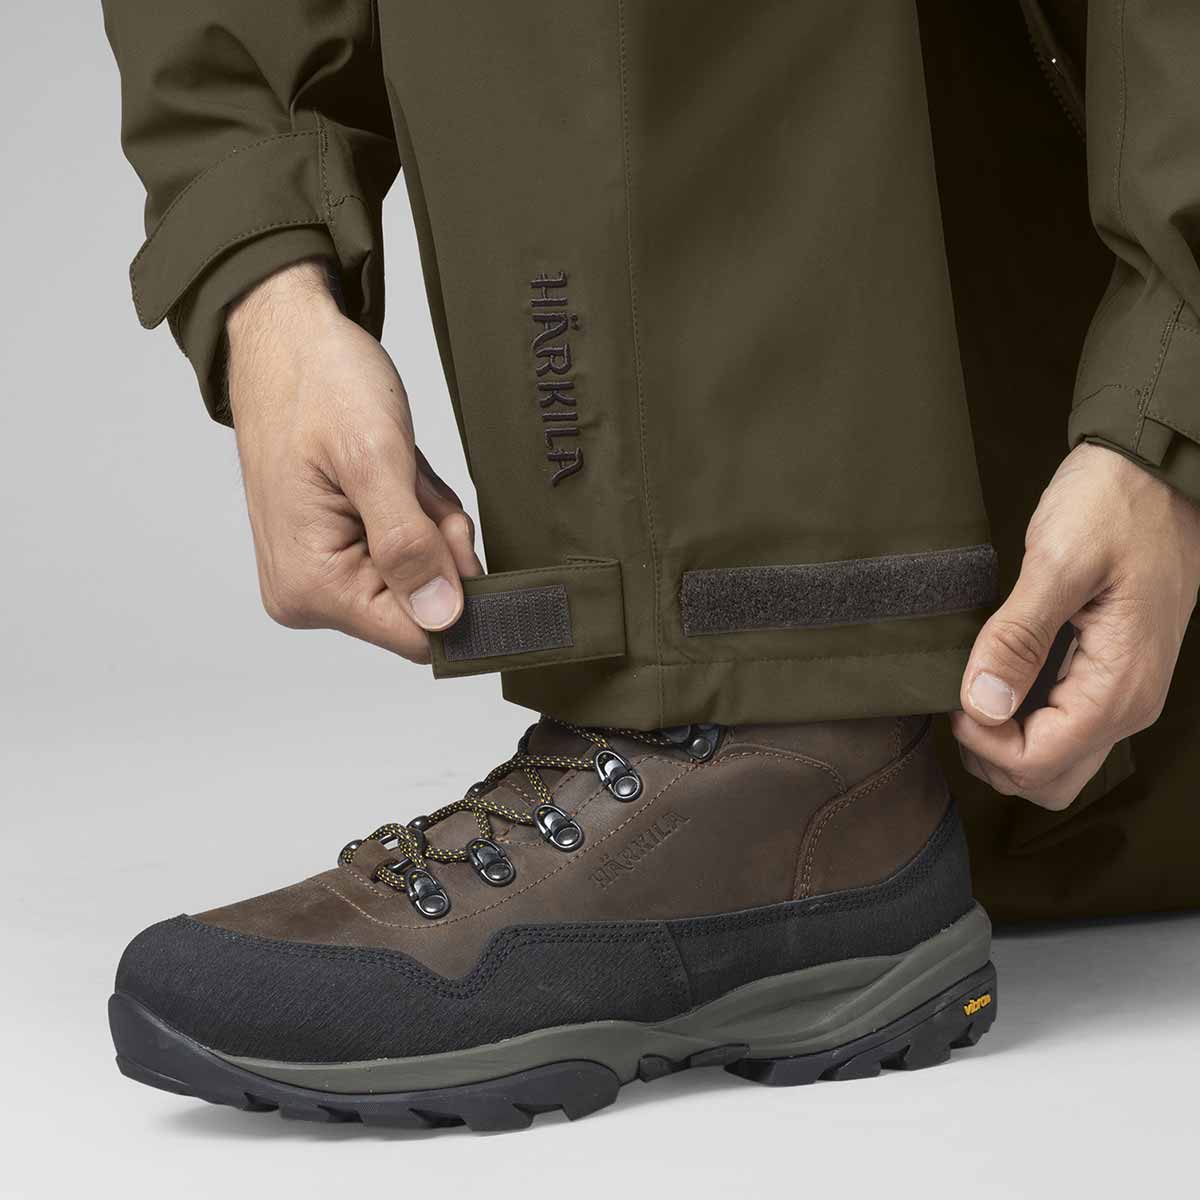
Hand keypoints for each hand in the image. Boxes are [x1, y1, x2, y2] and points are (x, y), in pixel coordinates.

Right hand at [226, 259, 480, 662]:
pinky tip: (397, 474)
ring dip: (429, 519)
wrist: (288, 338)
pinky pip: (406, 549)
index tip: (447, 526)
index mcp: (311, 585)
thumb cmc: (320, 383)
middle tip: (414, 482)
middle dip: (438, 541)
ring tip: (399, 470)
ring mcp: (319, 574)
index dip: (457, 589)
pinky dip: (418, 511)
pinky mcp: (334, 551)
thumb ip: (409, 545)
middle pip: (424, 602)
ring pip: (422, 573)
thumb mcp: (375, 459)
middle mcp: (308, 594)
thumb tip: (442, 618)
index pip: (417, 635)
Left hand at [952, 443, 1199, 809]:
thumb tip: (981, 703)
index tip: (956, 698)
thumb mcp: (1058, 562)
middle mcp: (1128, 704)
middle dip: (994, 758)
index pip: (1040, 763)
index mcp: (1119, 686)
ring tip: (976, 691)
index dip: (983, 743)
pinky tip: (997, 682)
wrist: (1152, 472)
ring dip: (1006, 746)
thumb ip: (1017, 637)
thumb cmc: (1113, 506)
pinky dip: (1023, 724)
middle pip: (1049, 780)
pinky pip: (1063, 729)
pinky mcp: (1108, 676)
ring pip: (1057, 763)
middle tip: (961, 701)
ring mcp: (1122, 694)